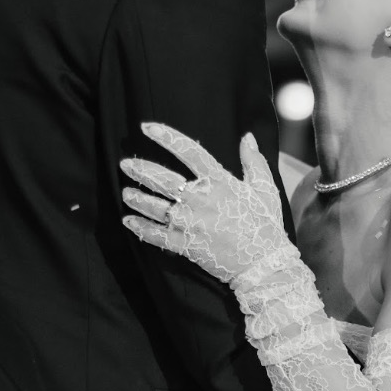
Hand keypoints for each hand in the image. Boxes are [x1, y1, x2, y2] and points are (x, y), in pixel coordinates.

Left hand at [121, 123, 288, 285]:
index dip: (166, 137)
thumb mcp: (265, 188)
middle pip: (162, 179)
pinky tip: (128, 221)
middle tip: (125, 164)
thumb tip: (247, 137)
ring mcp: (190, 223)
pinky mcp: (185, 245)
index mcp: (218, 181)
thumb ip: (254, 161)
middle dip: (140, 170)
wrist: (264, 263)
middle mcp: (200, 199)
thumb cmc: (266, 224)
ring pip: (155, 207)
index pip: (188, 151)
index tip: (147, 127)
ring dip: (137, 198)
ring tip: (125, 192)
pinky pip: (156, 235)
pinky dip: (140, 228)